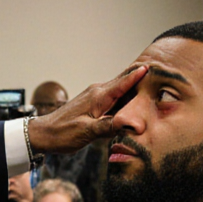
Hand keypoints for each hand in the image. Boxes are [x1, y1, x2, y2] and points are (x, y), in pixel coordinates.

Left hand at [28, 66, 147, 153]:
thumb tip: (129, 123)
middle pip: (123, 83)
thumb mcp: (86, 132)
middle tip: (158, 73)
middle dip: (139, 78)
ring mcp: (95, 98)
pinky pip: (113, 98)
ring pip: (119, 91)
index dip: (137, 75)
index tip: (151, 67)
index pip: (122, 83)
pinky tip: (132, 102)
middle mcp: (97, 93)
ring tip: (151, 86)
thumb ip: (108, 126)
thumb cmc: (62, 133)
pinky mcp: (93, 105)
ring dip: (133, 89)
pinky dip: (124, 99)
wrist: (44, 134)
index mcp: (98, 97)